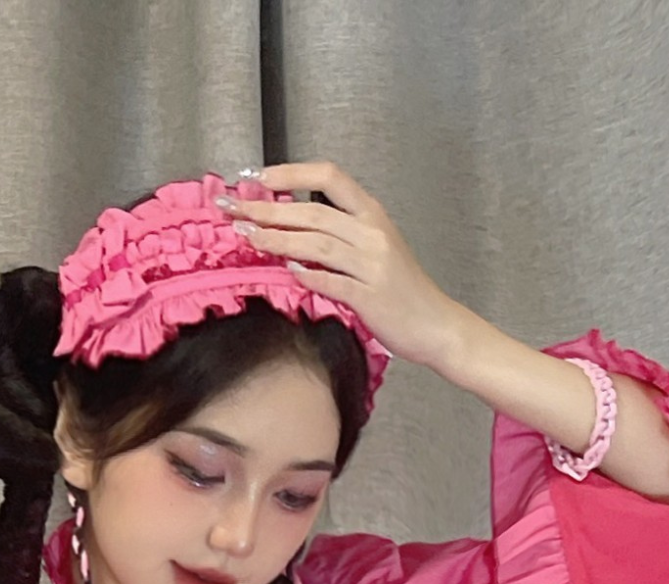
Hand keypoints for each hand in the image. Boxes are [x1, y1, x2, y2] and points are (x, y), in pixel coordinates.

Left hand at [219, 162, 467, 372]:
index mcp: (372, 214)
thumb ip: (340, 233)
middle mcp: (372, 232)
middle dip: (268, 208)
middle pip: (312, 211)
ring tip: (247, 236)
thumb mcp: (375, 248)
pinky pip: (333, 281)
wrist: (436, 325)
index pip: (328, 176)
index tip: (257, 178)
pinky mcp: (370, 296)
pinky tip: (285, 269)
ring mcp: (372, 264)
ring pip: (317, 243)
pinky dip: (307, 274)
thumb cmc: (402, 290)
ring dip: (278, 238)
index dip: (291, 173)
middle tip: (232, 207)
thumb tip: (293, 227)